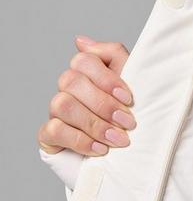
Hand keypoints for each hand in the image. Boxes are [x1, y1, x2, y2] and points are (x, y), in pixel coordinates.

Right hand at [37, 36, 135, 156]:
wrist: (132, 159)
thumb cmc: (134, 120)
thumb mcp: (134, 88)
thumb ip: (115, 58)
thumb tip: (81, 41)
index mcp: (89, 75)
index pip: (84, 60)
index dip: (106, 78)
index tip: (129, 99)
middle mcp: (69, 90)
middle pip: (71, 81)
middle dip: (103, 104)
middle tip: (128, 123)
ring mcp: (57, 113)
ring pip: (62, 104)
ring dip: (94, 124)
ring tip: (119, 140)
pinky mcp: (50, 136)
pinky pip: (54, 130)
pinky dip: (81, 140)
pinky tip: (101, 149)